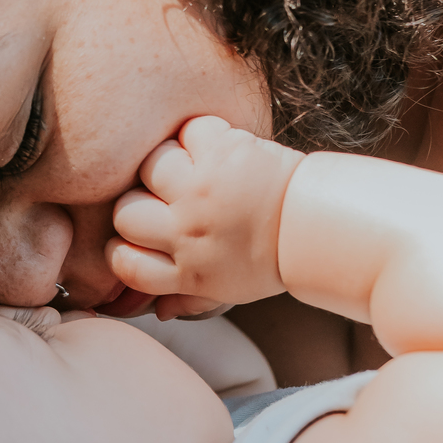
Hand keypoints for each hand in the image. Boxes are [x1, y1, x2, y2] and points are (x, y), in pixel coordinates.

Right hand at [107, 117, 303, 318]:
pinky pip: (188, 132)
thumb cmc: (273, 258)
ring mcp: (201, 191)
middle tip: (166, 198)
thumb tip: (155, 310)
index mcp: (187, 271)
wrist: (321, 228)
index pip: (123, 262)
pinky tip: (219, 148)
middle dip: (139, 203)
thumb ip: (187, 300)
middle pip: (125, 213)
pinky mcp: (221, 154)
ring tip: (192, 167)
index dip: (121, 248)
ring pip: (149, 165)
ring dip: (166, 162)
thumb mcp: (228, 291)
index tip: (138, 238)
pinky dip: (202, 134)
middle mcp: (187, 232)